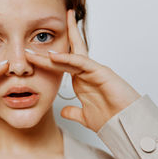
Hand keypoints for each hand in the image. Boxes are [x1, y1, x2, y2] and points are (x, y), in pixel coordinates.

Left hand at [25, 9, 140, 132]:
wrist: (125, 126)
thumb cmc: (110, 120)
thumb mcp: (85, 116)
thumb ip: (73, 112)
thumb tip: (64, 111)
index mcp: (81, 81)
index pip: (62, 65)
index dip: (47, 59)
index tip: (31, 55)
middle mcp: (86, 73)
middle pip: (68, 53)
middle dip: (52, 44)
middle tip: (36, 32)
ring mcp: (94, 71)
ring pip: (72, 55)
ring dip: (55, 50)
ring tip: (36, 46)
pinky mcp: (102, 72)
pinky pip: (82, 62)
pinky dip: (67, 58)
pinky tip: (54, 56)